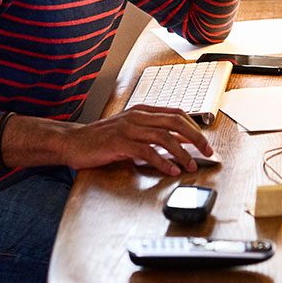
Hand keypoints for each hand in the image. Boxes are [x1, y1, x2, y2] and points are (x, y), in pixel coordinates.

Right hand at [57, 106, 212, 175]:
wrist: (74, 142)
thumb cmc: (102, 139)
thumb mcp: (131, 131)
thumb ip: (152, 133)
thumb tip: (178, 142)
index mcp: (142, 111)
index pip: (177, 114)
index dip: (195, 128)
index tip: (206, 143)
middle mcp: (137, 116)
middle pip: (176, 122)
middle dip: (196, 138)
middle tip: (207, 152)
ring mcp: (128, 128)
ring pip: (164, 137)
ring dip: (181, 153)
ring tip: (190, 166)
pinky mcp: (119, 142)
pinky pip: (146, 151)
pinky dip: (162, 162)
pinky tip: (170, 170)